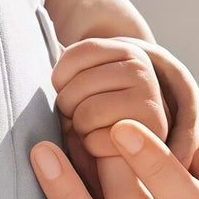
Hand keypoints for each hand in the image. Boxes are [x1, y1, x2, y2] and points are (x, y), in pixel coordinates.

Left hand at [53, 36, 169, 165]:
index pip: (76, 54)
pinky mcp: (148, 135)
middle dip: (68, 105)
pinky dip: (91, 146)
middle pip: (79, 86)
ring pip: (87, 113)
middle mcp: (143, 71)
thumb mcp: (89, 81)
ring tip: (90, 127)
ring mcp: (149, 101)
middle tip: (79, 114)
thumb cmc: (101, 111)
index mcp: (128, 51)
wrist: (137, 148)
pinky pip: (97, 140)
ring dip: (79, 127)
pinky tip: (103, 144)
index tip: (65, 89)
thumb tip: (49, 50)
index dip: (60, 77)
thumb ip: (72, 68)